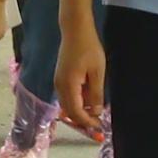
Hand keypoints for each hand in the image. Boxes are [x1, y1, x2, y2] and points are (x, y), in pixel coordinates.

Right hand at [57, 22, 108, 139]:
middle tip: (97, 125)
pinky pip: (67, 96)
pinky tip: (88, 101)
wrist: (75, 31)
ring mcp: (58, 82)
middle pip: (69, 112)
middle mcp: (59, 86)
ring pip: (67, 105)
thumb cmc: (88, 48)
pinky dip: (76, 103)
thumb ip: (96, 93)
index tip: (99, 127)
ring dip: (79, 112)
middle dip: (82, 121)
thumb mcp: (97, 72)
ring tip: (95, 114)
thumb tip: (96, 111)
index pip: (76, 112)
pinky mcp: (60, 78)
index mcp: (69, 86)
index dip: (87, 122)